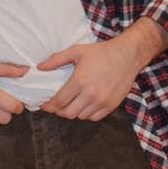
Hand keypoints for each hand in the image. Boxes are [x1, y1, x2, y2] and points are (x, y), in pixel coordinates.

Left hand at [40, 23, 161, 121]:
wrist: (127, 55)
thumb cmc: (101, 52)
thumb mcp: (77, 51)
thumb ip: (56, 59)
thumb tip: (40, 67)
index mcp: (80, 81)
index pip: (59, 101)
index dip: (49, 106)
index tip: (45, 105)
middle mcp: (90, 94)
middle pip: (68, 113)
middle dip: (59, 111)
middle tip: (57, 106)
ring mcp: (102, 101)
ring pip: (81, 116)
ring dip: (73, 112)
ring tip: (71, 105)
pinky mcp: (111, 105)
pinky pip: (94, 117)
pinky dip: (86, 114)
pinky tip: (84, 106)